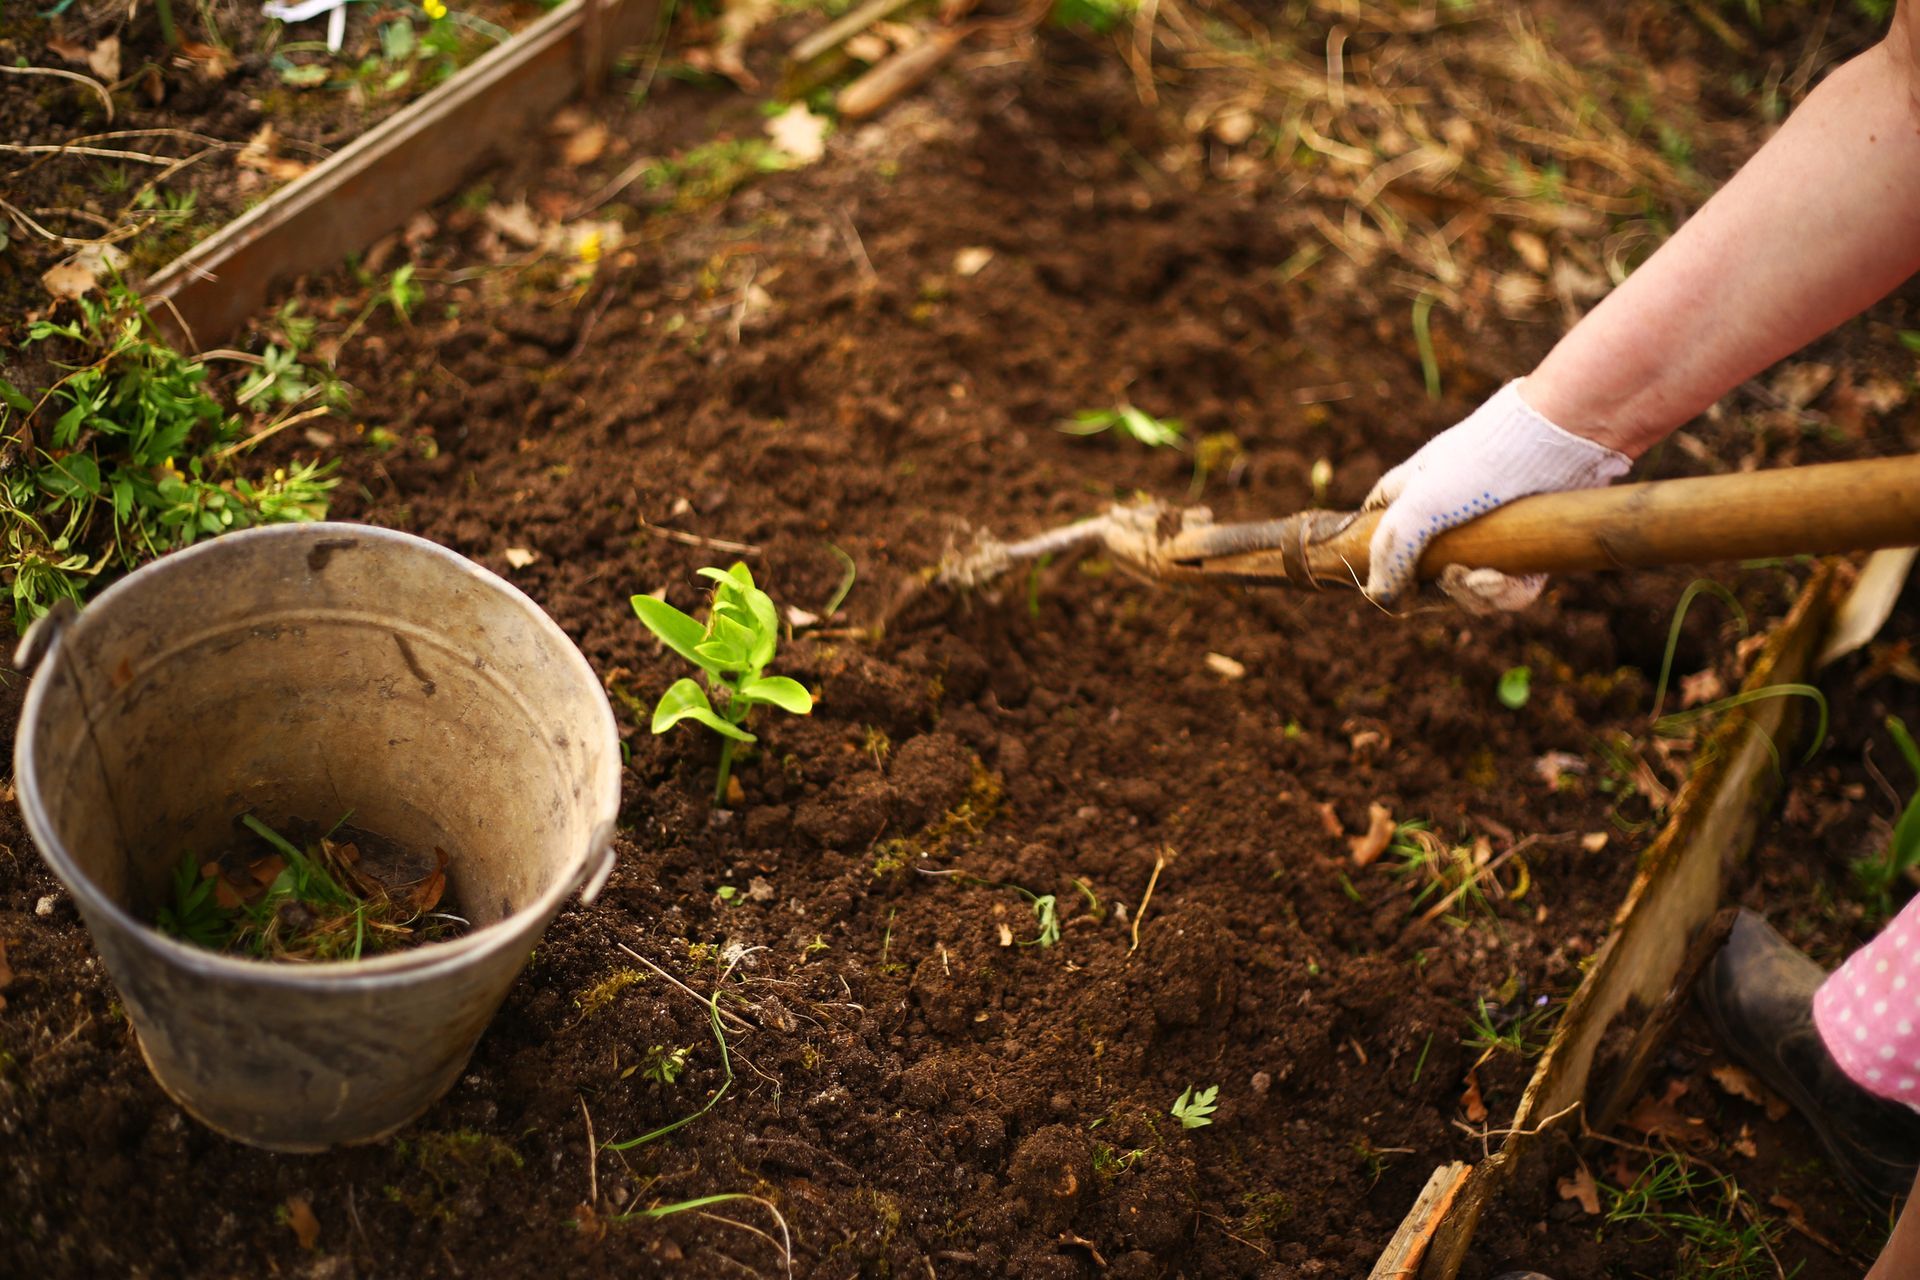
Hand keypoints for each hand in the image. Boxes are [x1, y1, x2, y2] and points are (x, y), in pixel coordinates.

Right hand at [1363, 381, 1630, 610]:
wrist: (1561, 439)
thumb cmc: (1483, 461)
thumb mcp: (1423, 502)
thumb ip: (1392, 550)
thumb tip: (1379, 596)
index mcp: (1411, 495)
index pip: (1380, 535)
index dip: (1381, 566)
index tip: (1394, 585)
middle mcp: (1447, 515)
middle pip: (1426, 576)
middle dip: (1438, 590)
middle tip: (1455, 576)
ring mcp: (1488, 534)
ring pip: (1467, 588)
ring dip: (1474, 594)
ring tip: (1488, 579)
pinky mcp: (1527, 549)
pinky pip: (1507, 590)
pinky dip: (1504, 594)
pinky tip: (1504, 580)